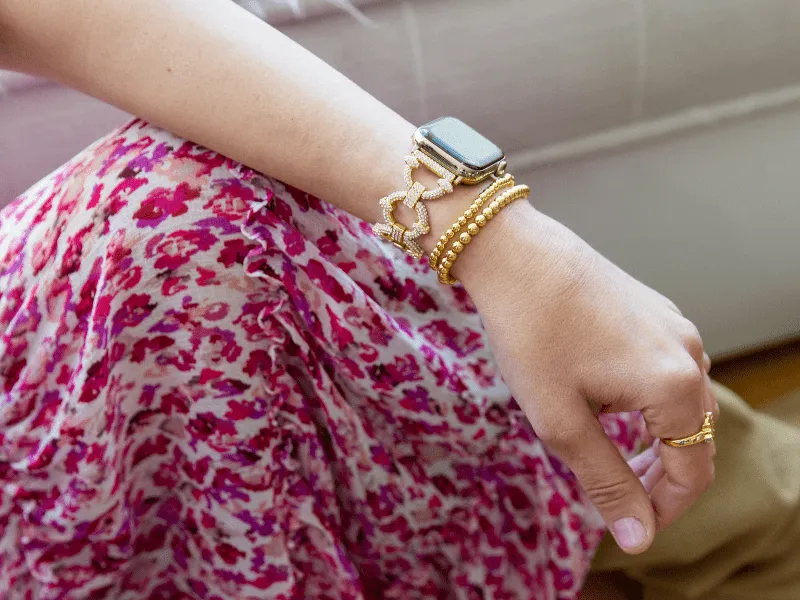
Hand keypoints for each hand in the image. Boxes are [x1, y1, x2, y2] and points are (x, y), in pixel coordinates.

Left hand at [458, 202, 717, 553]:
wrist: (516, 255)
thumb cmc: (532, 335)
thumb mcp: (562, 421)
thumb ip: (607, 481)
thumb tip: (640, 538)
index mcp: (675, 386)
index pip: (693, 472)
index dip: (663, 509)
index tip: (627, 525)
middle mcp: (689, 354)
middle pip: (695, 438)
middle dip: (660, 476)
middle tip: (617, 496)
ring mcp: (675, 327)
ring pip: (682, 404)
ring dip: (655, 439)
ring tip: (611, 454)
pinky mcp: (655, 311)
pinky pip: (667, 370)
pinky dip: (648, 402)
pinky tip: (610, 405)